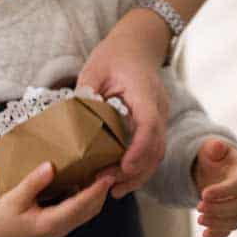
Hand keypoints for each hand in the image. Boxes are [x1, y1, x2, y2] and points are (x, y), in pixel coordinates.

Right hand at [0, 162, 111, 236]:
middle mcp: (61, 228)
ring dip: (97, 195)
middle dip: (103, 191)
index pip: (81, 205)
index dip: (97, 190)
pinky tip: (84, 182)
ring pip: (87, 212)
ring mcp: (61, 229)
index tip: (109, 175)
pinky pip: (79, 212)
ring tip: (101, 173)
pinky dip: (87, 198)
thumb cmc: (0, 220)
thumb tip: (51, 166)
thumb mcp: (14, 198)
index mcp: (51, 223)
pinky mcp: (57, 225)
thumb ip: (34, 183)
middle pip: (91, 210)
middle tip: (111, 169)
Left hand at [77, 10, 169, 197]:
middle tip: (107, 186)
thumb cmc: (115, 55)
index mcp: (144, 91)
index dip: (139, 149)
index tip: (124, 168)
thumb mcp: (95, 69)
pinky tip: (120, 178)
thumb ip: (87, 93)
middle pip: (157, 147)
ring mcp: (161, 117)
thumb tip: (76, 121)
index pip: (149, 124)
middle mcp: (159, 107)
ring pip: (158, 153)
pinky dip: (140, 166)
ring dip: (138, 174)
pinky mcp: (156, 124)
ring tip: (113, 190)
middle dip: (135, 171)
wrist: (137, 45)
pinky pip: (153, 150)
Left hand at [193, 139, 236, 236]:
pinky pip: (230, 230)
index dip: (223, 192)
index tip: (204, 194)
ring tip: (199, 219)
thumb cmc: (214, 157)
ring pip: (236, 220)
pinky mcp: (233, 216)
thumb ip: (214, 147)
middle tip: (198, 207)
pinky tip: (205, 234)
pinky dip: (219, 234)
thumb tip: (216, 146)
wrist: (213, 169)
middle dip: (218, 209)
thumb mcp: (211, 148)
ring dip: (218, 223)